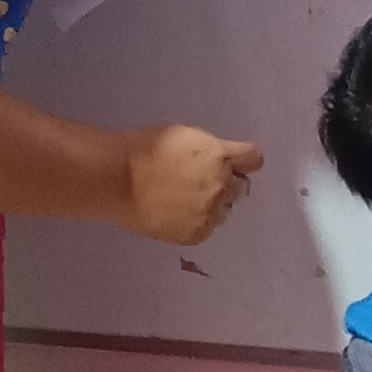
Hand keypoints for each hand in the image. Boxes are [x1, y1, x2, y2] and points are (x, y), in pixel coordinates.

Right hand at [126, 124, 262, 243]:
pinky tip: (178, 214)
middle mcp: (222, 186)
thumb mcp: (184, 137)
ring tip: (187, 201)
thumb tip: (220, 160)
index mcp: (220, 156)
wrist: (117, 181)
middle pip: (242, 188)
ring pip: (226, 211)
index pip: (254, 159)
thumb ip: (209, 151)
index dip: (245, 160)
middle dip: (229, 183)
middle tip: (205, 183)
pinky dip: (198, 222)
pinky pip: (208, 228)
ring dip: (214, 205)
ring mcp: (210, 213)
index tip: (235, 161)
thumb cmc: (144, 149)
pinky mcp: (197, 234)